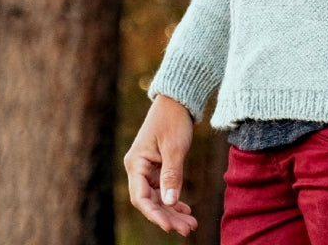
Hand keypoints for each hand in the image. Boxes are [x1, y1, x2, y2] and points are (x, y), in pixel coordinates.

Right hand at [124, 95, 197, 236]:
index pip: (141, 198)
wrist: (177, 99)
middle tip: (189, 228)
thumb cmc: (173, 119)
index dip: (155, 215)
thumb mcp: (174, 147)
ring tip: (191, 224)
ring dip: (173, 211)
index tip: (170, 227)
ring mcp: (147, 168)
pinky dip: (174, 200)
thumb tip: (170, 203)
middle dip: (168, 217)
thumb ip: (172, 175)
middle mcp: (138, 168)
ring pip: (158, 198)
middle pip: (150, 201)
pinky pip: (163, 189)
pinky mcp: (157, 167)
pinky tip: (185, 209)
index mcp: (136, 163)